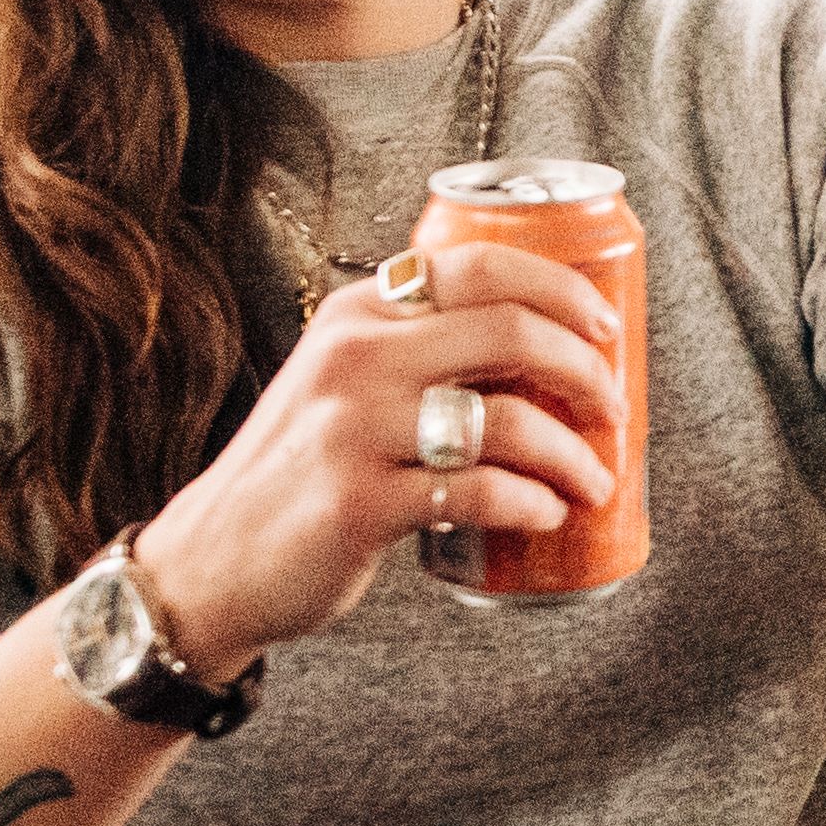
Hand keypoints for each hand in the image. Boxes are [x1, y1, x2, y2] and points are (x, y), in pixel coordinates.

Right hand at [129, 243, 622, 664]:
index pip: (480, 266)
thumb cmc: (297, 471)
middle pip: (510, 331)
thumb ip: (410, 352)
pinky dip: (531, 503)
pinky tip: (545, 513)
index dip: (562, 288)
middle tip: (612, 406)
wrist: (213, 559)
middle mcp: (355, 358)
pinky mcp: (361, 503)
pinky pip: (479, 494)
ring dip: (572, 454)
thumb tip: (540, 351)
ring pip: (506, 420)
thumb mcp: (339, 381)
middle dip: (586, 369)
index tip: (606, 325)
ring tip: (593, 479)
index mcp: (357, 314)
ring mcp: (355, 429)